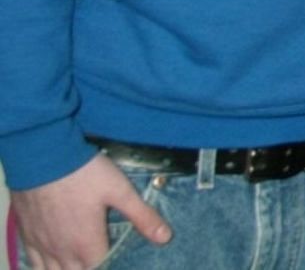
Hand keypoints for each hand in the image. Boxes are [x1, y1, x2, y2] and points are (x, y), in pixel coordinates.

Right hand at [14, 153, 171, 269]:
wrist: (43, 157)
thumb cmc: (85, 174)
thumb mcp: (120, 191)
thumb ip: (142, 216)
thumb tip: (165, 237)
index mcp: (86, 244)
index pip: (101, 268)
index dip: (112, 265)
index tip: (120, 258)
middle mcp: (62, 251)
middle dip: (91, 268)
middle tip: (101, 257)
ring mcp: (42, 245)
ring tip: (80, 262)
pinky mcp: (27, 236)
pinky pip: (33, 263)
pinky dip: (44, 267)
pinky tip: (53, 262)